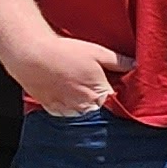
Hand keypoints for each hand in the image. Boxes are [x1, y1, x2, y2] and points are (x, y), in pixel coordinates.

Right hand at [8, 30, 130, 116]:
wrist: (31, 55)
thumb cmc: (65, 52)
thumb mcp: (97, 52)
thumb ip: (118, 62)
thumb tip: (135, 65)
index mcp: (99, 94)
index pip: (116, 104)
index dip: (118, 98)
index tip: (118, 91)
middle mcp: (84, 106)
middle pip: (100, 111)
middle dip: (102, 104)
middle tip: (96, 89)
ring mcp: (66, 109)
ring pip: (82, 115)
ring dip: (85, 108)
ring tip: (79, 91)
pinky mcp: (51, 108)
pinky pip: (65, 114)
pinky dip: (68, 108)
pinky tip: (66, 95)